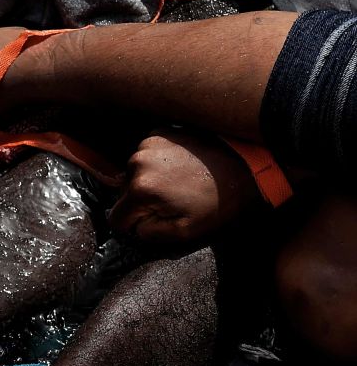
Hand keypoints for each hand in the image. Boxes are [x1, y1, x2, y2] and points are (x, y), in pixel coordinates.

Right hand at [109, 129, 262, 244]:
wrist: (248, 163)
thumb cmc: (220, 201)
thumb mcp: (185, 231)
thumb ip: (150, 233)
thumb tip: (134, 227)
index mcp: (141, 190)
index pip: (116, 218)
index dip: (134, 225)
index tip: (156, 221)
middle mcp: (136, 163)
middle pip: (124, 194)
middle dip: (143, 201)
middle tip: (174, 200)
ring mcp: (147, 143)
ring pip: (133, 175)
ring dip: (149, 181)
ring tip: (179, 182)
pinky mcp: (158, 132)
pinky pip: (145, 156)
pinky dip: (157, 163)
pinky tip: (179, 166)